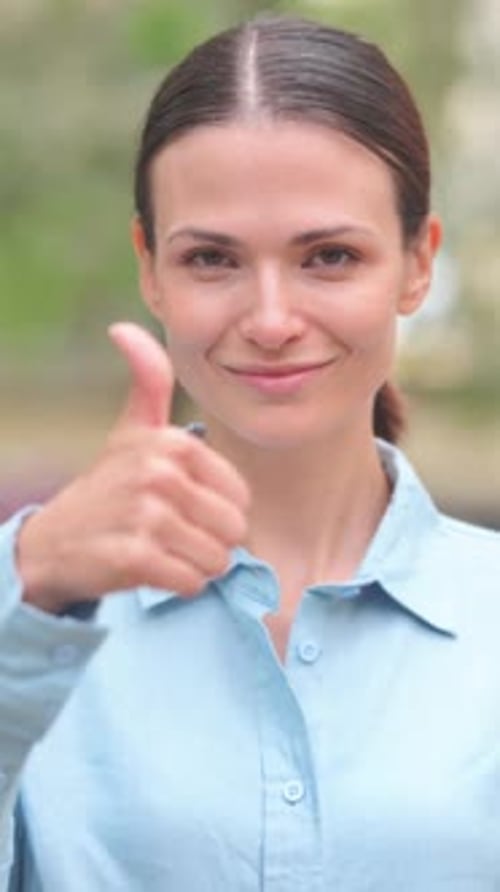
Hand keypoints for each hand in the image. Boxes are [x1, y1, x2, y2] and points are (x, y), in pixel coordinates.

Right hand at [16, 323, 249, 613]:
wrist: (55, 541)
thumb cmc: (108, 485)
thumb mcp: (131, 430)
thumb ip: (147, 383)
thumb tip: (123, 328)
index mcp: (171, 443)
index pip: (240, 497)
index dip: (219, 512)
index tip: (184, 508)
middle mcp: (159, 474)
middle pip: (232, 530)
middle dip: (209, 542)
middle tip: (172, 534)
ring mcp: (145, 516)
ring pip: (216, 559)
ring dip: (194, 565)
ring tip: (162, 549)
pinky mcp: (134, 557)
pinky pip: (191, 582)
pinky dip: (179, 585)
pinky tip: (151, 568)